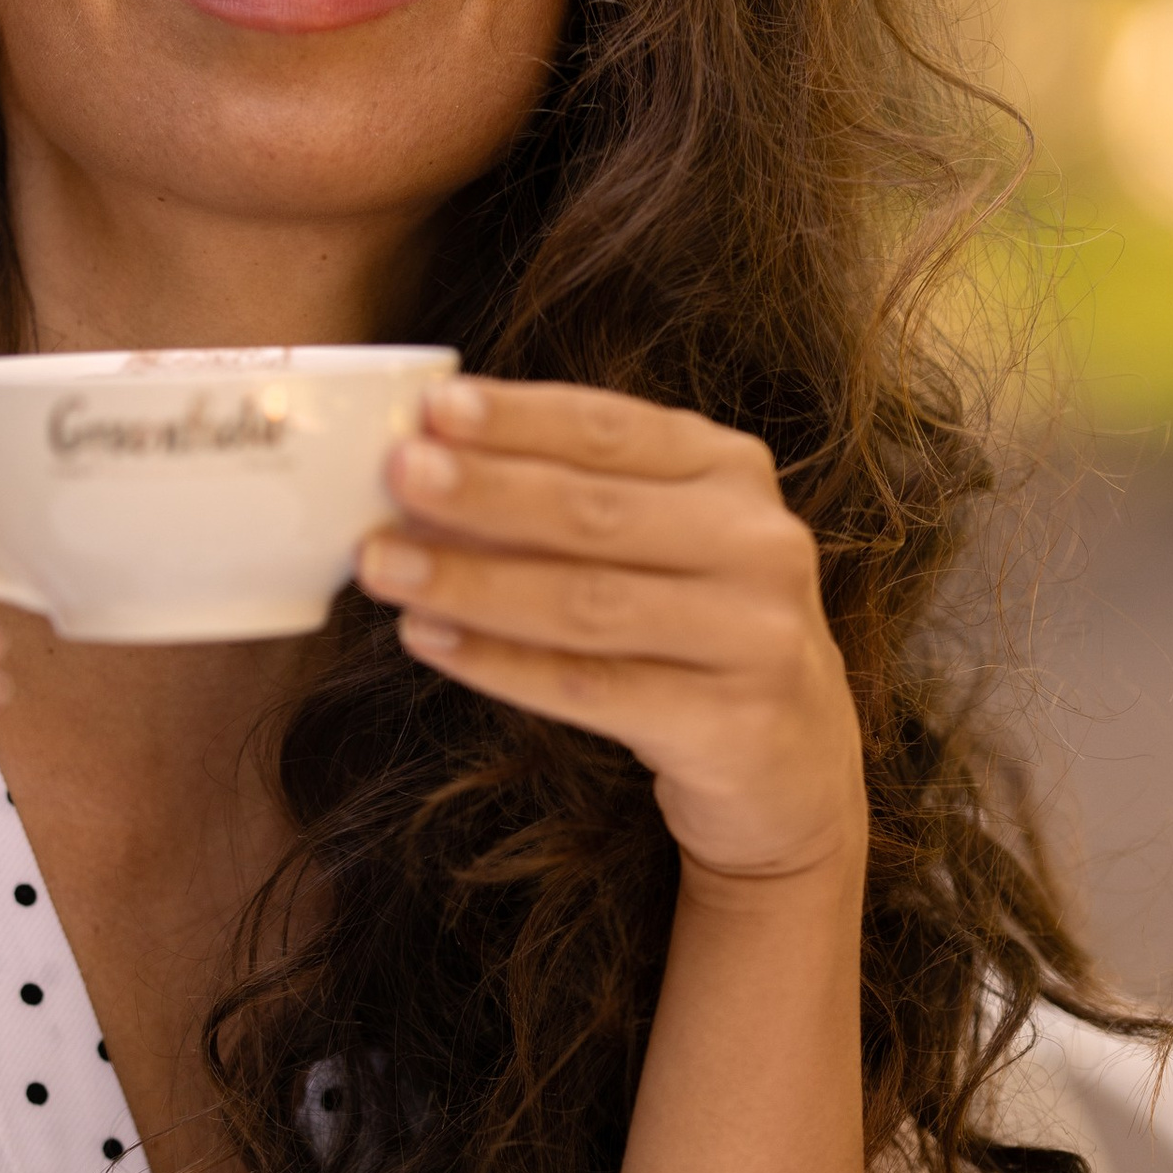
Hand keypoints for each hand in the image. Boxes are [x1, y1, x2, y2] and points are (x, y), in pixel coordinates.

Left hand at [356, 380, 864, 886]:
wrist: (788, 764)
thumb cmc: (689, 630)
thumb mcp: (656, 541)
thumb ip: (567, 496)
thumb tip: (425, 467)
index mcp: (732, 470)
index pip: (611, 429)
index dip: (517, 418)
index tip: (431, 408)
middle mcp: (759, 543)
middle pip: (594, 511)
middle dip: (483, 491)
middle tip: (395, 476)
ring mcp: (756, 636)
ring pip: (586, 602)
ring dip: (472, 581)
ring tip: (384, 565)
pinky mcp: (733, 724)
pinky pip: (592, 687)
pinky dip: (500, 663)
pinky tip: (429, 639)